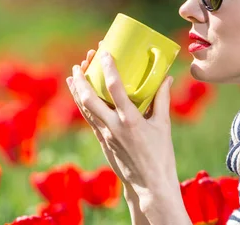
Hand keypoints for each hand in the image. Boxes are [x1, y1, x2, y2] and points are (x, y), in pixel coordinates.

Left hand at [66, 47, 179, 198]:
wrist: (149, 186)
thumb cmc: (160, 156)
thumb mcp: (163, 126)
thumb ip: (162, 100)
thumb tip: (166, 77)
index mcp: (130, 121)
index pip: (115, 89)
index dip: (108, 69)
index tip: (104, 53)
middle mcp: (113, 126)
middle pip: (89, 98)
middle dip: (82, 78)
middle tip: (81, 62)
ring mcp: (104, 134)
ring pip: (84, 108)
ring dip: (77, 89)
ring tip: (73, 74)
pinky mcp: (102, 140)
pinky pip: (88, 118)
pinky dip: (82, 103)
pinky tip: (80, 95)